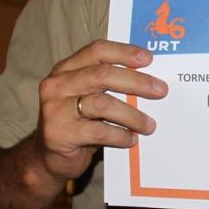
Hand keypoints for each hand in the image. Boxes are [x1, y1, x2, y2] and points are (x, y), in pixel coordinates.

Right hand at [36, 39, 166, 182]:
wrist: (48, 158)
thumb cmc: (78, 123)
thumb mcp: (89, 98)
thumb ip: (109, 86)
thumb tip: (151, 81)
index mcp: (66, 69)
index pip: (97, 51)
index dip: (124, 52)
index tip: (149, 59)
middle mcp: (57, 85)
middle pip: (102, 75)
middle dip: (136, 82)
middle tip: (160, 91)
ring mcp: (55, 109)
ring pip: (102, 104)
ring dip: (132, 115)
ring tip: (149, 125)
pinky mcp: (59, 134)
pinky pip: (99, 131)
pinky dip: (120, 135)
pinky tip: (131, 139)